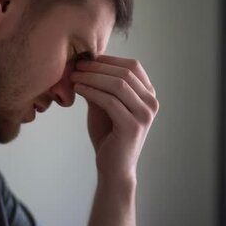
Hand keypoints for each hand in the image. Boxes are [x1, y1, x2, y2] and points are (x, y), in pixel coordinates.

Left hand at [70, 55, 158, 182]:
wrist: (113, 167)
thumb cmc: (108, 134)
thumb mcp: (104, 104)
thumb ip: (100, 85)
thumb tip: (84, 62)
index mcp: (148, 94)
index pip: (132, 66)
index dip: (109, 59)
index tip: (86, 58)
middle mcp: (151, 102)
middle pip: (125, 72)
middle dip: (98, 66)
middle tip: (76, 65)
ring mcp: (145, 115)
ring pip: (118, 84)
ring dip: (92, 77)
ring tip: (73, 75)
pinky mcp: (133, 126)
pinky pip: (110, 101)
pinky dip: (91, 91)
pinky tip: (77, 88)